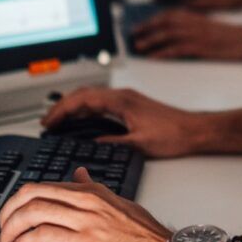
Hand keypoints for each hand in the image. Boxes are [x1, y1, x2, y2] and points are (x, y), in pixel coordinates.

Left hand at [0, 168, 178, 241]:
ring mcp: (86, 220)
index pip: (47, 186)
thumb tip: (81, 176)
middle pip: (32, 192)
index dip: (22, 202)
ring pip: (32, 211)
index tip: (13, 219)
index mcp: (96, 193)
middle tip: (2, 230)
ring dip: (9, 230)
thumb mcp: (125, 207)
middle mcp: (89, 201)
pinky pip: (40, 236)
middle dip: (8, 211)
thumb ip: (99, 192)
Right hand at [43, 86, 211, 157]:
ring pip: (92, 97)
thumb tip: (90, 146)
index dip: (62, 109)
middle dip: (62, 106)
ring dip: (73, 107)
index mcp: (122, 101)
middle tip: (47, 122)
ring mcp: (127, 99)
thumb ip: (112, 144)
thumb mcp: (139, 144)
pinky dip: (86, 111)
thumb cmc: (174, 135)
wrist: (195, 130)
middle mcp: (123, 96)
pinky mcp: (131, 106)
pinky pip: (101, 103)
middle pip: (84, 94)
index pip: (83, 99)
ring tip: (58, 122)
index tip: (49, 121)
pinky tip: (81, 122)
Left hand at [132, 10, 241, 60]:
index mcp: (195, 16)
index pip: (168, 14)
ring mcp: (197, 35)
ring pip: (167, 35)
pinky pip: (177, 50)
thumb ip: (192, 26)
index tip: (140, 26)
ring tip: (139, 47)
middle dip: (146, 28)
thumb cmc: (230, 36)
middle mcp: (193, 23)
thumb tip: (172, 33)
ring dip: (150, 41)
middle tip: (133, 35)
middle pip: (164, 23)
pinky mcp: (201, 48)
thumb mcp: (209, 27)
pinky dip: (162, 53)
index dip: (151, 20)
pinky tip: (153, 57)